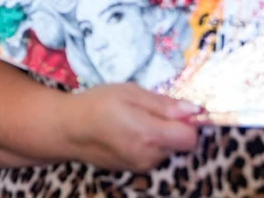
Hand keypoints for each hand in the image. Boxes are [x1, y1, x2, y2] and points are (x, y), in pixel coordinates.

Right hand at [57, 84, 203, 172]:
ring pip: (167, 150)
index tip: (175, 109)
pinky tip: (129, 132)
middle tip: (148, 110)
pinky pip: (154, 156)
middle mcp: (149, 156)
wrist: (69, 128)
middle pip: (180, 144)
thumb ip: (164, 104)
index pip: (190, 138)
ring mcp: (141, 166)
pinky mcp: (134, 170)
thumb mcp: (131, 93)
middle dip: (172, 127)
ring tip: (135, 120)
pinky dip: (149, 144)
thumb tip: (195, 110)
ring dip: (160, 136)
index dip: (188, 122)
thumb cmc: (98, 104)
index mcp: (150, 135)